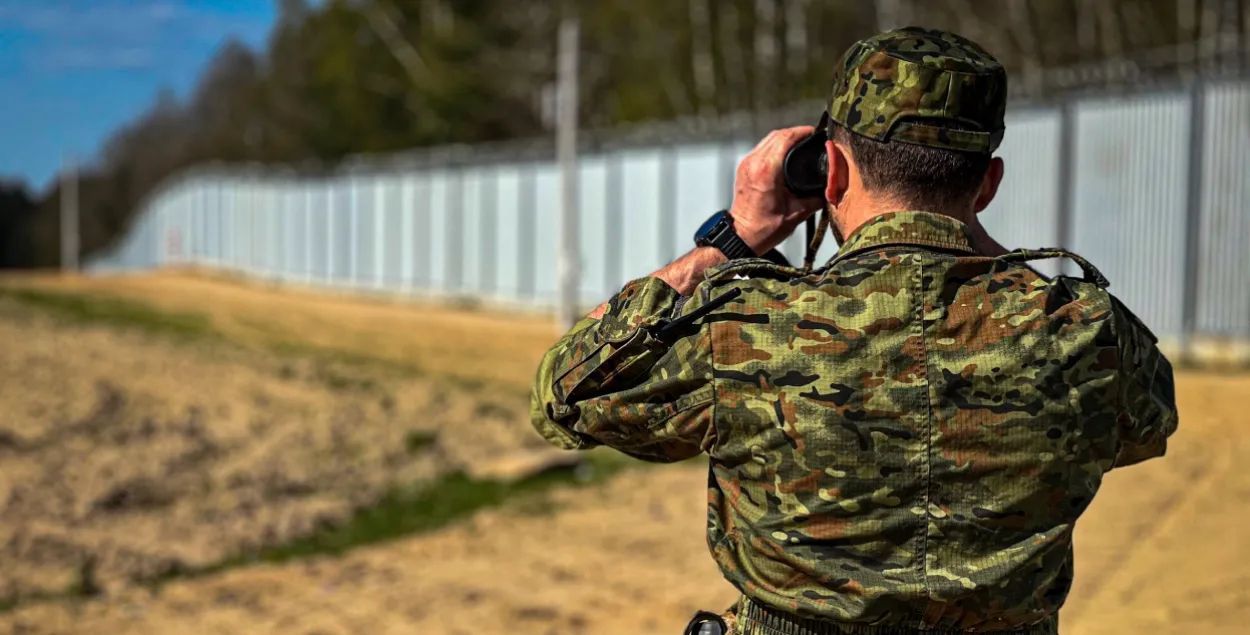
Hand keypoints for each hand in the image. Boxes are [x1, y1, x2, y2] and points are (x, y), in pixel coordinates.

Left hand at [728, 127, 825, 253]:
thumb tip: (832, 188)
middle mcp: (754, 164)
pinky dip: (775, 145)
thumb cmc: (765, 228)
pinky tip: (786, 152)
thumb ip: (816, 198)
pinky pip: (761, 148)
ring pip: (768, 139)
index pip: (786, 138)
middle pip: (777, 135)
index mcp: (767, 172)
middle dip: (796, 133)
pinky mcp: (744, 167)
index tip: (816, 133)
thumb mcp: (797, 214)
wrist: (742, 236)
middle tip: (811, 137)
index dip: (803, 132)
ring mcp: (747, 164)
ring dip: (785, 138)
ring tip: (801, 142)